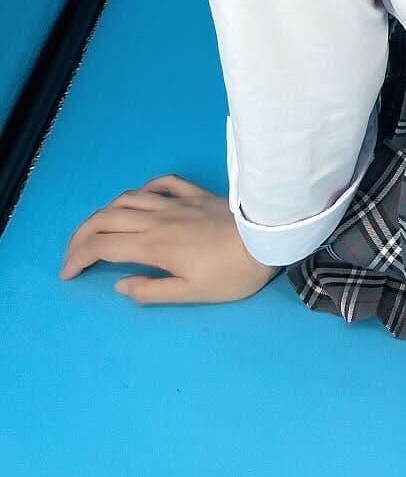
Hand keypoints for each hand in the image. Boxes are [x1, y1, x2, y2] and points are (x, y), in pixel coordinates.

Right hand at [59, 173, 280, 303]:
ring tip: (98, 228)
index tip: (67, 273)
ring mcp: (177, 202)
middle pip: (106, 219)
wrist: (268, 239)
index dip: (78, 258)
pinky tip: (141, 198)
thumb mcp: (191, 294)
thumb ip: (151, 290)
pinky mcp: (197, 193)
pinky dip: (145, 189)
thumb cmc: (232, 273)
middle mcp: (158, 218)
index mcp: (152, 245)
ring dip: (105, 212)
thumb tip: (119, 284)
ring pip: (128, 198)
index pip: (102, 247)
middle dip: (81, 235)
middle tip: (73, 254)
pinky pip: (163, 183)